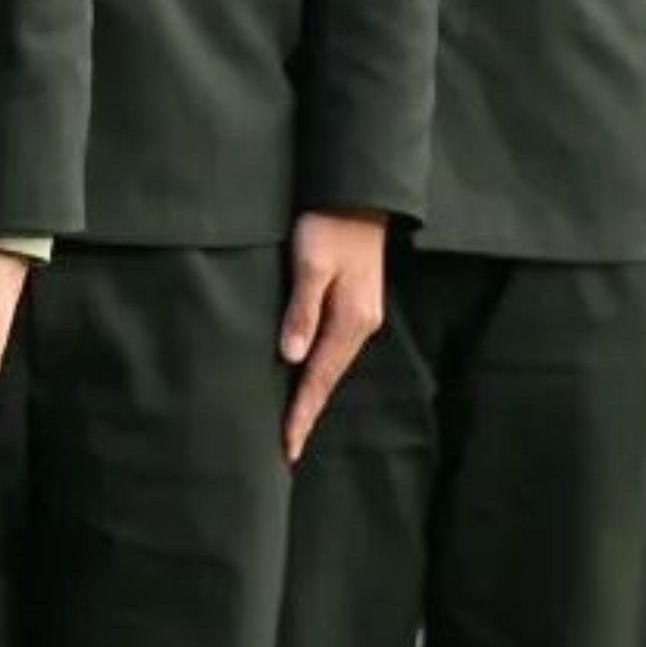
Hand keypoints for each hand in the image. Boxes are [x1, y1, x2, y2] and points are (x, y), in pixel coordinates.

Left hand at [279, 210, 388, 462]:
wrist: (356, 195)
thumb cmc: (328, 225)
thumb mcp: (310, 264)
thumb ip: (302, 310)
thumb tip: (290, 358)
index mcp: (351, 321)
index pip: (319, 378)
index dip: (301, 413)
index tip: (286, 447)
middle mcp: (360, 325)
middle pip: (327, 379)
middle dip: (306, 413)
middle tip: (285, 451)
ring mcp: (359, 316)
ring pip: (330, 366)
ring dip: (311, 395)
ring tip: (293, 424)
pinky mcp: (353, 305)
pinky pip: (331, 349)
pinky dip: (317, 371)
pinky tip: (304, 379)